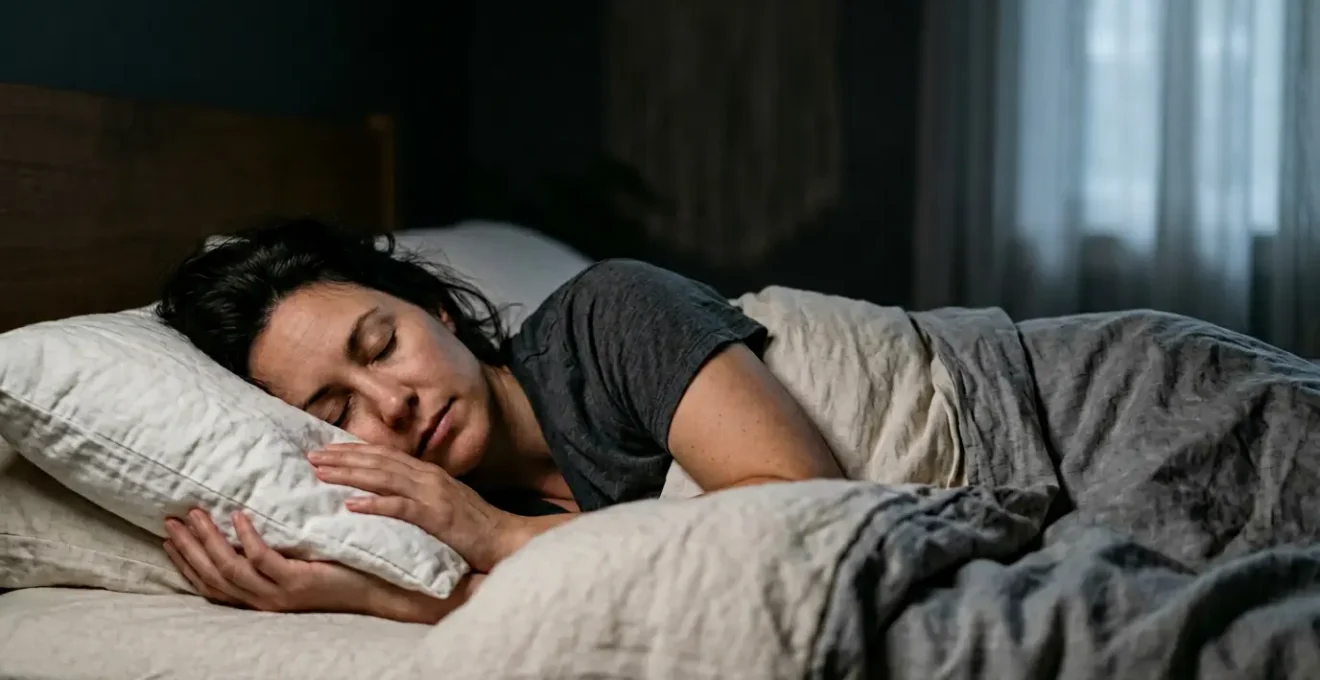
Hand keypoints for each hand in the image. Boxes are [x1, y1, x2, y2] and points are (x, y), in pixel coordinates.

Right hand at [162, 509, 477, 622]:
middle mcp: (264, 599)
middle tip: (170, 519)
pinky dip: (247, 537)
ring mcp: (280, 593)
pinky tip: (239, 515)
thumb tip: (252, 510)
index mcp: (261, 594)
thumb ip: (276, 542)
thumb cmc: (342, 565)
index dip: (187, 559)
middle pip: (213, 575)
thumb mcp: (300, 554)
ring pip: (230, 568)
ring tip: (195, 513)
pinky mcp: (299, 582)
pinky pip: (263, 560)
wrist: (381, 585)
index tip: (168, 533)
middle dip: (188, 547)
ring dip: (208, 540)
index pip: (211, 581)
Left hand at [307, 443, 526, 572]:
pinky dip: (375, 504)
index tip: (326, 449)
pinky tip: (351, 505)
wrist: (506, 538)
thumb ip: (418, 494)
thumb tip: (389, 493)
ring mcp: (433, 495)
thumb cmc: (474, 527)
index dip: (354, 450)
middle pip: (379, 461)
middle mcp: (429, 477)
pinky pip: (401, 508)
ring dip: (350, 474)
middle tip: (312, 456)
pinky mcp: (437, 517)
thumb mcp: (443, 503)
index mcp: (429, 473)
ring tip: (322, 473)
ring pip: (384, 478)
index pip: (385, 455)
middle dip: (343, 457)